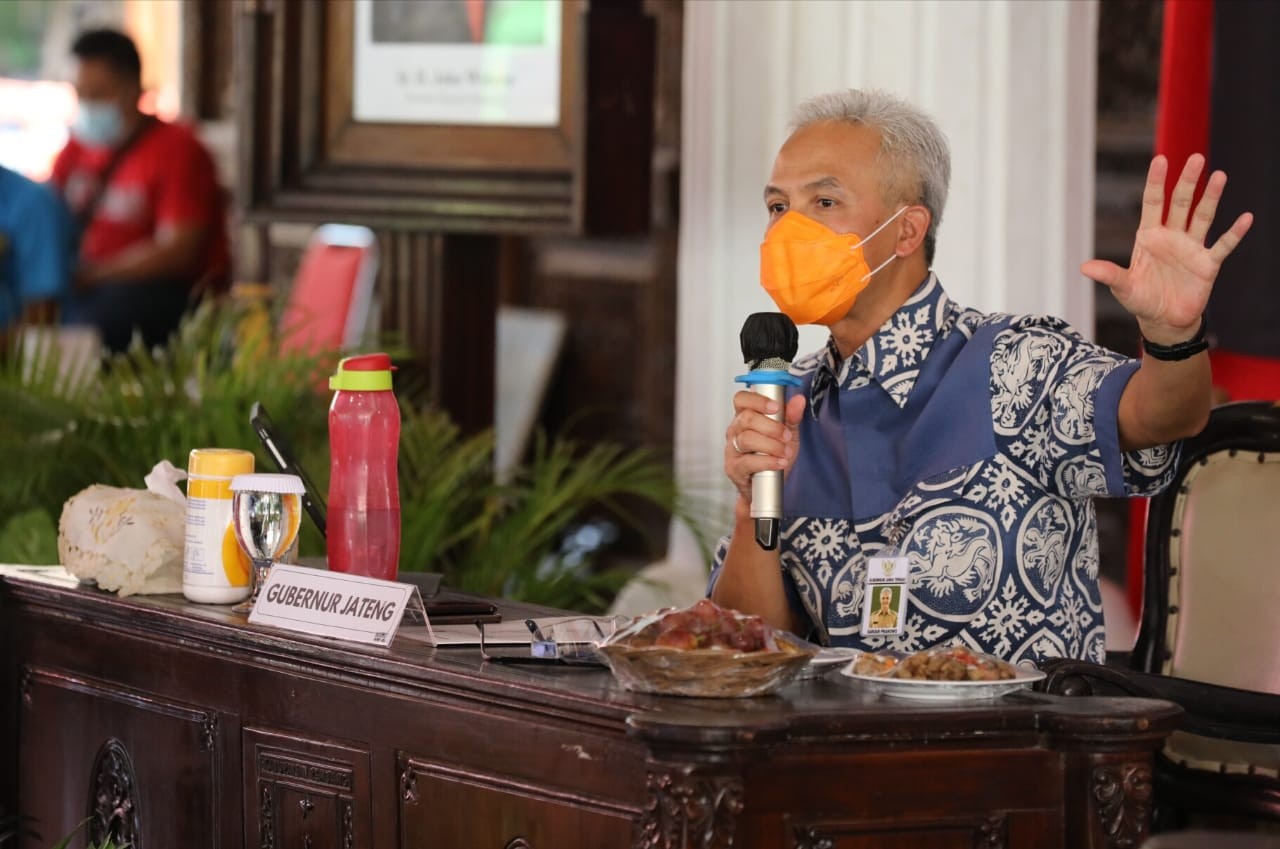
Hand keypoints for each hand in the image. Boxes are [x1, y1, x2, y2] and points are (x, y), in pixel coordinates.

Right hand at [725, 392, 805, 502]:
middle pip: (746, 418)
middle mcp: (735, 430)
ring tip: (785, 451)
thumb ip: (792, 416)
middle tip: (786, 436)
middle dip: (772, 427)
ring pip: (747, 439)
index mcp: (745, 416)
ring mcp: (732, 449)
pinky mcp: (733, 468)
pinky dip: (768, 461)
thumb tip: (799, 400)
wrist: (769, 487)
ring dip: (771, 445)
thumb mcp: (788, 433)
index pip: (742, 399)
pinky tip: (780, 462)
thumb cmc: (774, 454)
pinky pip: (748, 462)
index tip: (776, 406)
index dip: (757, 400)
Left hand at [1081, 154, 1252, 344]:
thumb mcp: (1123, 287)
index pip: (1153, 203)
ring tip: (1220, 176)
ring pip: (1203, 217)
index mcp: (1149, 236)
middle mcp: (1172, 236)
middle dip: (1187, 181)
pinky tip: (1246, 218)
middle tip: (1196, 158)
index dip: (1156, 182)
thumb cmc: (1141, 300)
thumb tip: (1084, 267)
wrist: (1164, 321)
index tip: (1160, 160)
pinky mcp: (1207, 264)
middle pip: (1181, 203)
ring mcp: (1191, 248)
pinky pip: (1222, 246)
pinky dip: (1234, 233)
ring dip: (1211, 197)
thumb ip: (1109, 274)